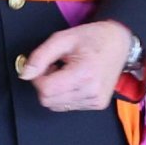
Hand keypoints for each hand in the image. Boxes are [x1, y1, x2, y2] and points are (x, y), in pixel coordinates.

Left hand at [20, 19, 134, 111]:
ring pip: (55, 106)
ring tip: (67, 72)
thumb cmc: (93, 38)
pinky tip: (74, 80)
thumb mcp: (62, 39)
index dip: (38, 78)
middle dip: (45, 84)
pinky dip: (64, 95)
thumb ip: (40, 56)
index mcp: (84, 73)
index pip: (45, 90)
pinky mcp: (97, 104)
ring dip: (54, 90)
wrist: (120, 42)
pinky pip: (67, 106)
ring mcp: (96, 100)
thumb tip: (25, 74)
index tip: (45, 65)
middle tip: (56, 67)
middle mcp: (92, 91)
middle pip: (48, 101)